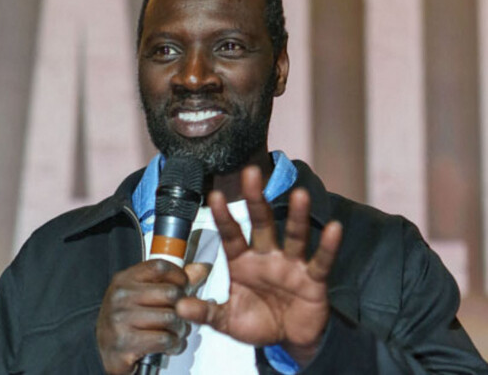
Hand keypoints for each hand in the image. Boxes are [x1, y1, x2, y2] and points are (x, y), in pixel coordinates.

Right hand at [96, 259, 190, 374]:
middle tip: (180, 315)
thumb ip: (173, 280)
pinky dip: (174, 344)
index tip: (183, 286)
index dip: (179, 275)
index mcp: (125, 279)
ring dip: (180, 328)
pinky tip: (169, 344)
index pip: (160, 266)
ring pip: (170, 318)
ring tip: (175, 331)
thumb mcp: (144, 293)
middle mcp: (121, 296)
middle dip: (182, 307)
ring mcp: (121, 320)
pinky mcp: (125, 344)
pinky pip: (164, 340)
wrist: (103, 349)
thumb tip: (202, 268)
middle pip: (170, 293)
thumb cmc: (128, 318)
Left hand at [176, 166, 342, 366]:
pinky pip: (321, 260)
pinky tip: (334, 228)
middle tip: (251, 173)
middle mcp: (266, 256)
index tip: (215, 195)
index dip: (224, 216)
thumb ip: (206, 313)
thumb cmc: (257, 322)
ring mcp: (291, 265)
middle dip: (256, 199)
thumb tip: (178, 309)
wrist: (289, 340)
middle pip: (261, 223)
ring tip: (299, 194)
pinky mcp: (313, 279)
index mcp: (243, 262)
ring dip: (297, 216)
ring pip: (293, 235)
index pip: (231, 235)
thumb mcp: (228, 321)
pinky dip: (328, 246)